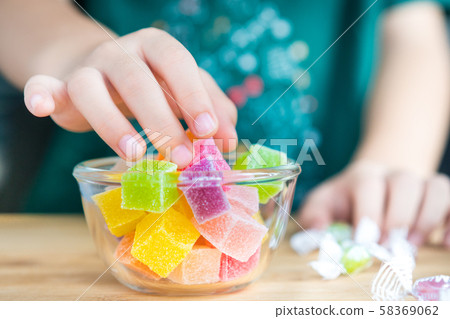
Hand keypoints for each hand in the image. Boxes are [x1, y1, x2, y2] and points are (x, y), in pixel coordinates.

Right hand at [23, 28, 236, 166]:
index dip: (193, 95)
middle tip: (183, 158)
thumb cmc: (152, 87)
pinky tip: (42, 106)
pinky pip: (44, 86)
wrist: (100, 74)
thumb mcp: (183, 92)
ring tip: (136, 155)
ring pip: (93, 88)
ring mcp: (88, 68)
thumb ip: (210, 109)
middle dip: (162, 121)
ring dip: (114, 124)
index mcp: (156, 49)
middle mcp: (121, 53)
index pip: (178, 62)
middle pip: (138, 80)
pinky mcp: (59, 86)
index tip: (210, 131)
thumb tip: (230, 140)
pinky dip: (41, 95)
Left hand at [296, 160, 449, 247]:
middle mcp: (394, 174)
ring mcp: (420, 183)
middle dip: (397, 217)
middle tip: (388, 248)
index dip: (368, 211)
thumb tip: (317, 229)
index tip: (364, 241)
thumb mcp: (323, 203)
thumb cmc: (345, 200)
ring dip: (427, 219)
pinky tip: (446, 245)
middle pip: (404, 183)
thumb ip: (313, 214)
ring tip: (412, 246)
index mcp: (363, 175)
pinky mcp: (439, 195)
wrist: (373, 186)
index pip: (368, 184)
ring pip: (435, 187)